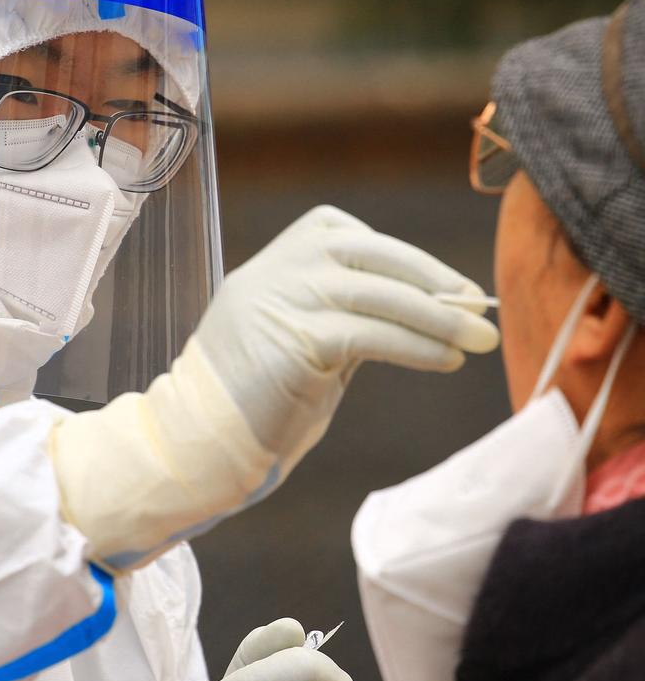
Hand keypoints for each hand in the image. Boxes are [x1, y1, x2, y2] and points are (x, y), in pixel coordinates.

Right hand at [195, 205, 498, 469]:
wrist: (200, 442)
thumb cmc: (261, 396)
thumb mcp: (307, 337)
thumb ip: (354, 314)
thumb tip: (437, 309)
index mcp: (279, 257)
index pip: (356, 238)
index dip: (413, 262)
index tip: (454, 289)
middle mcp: (278, 266)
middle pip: (373, 255)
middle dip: (435, 282)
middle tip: (481, 308)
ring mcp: (282, 296)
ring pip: (378, 294)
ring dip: (439, 318)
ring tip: (481, 340)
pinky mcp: (294, 338)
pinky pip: (371, 334)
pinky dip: (418, 346)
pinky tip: (447, 360)